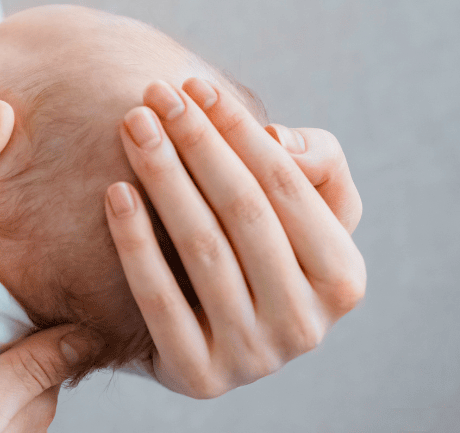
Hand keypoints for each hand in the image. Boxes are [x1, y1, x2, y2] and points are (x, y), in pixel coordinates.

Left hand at [105, 78, 365, 397]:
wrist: (208, 333)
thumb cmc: (256, 247)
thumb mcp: (301, 207)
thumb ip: (315, 163)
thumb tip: (281, 142)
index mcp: (344, 278)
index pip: (287, 186)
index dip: (238, 130)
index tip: (193, 85)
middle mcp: (307, 325)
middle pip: (243, 212)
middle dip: (196, 143)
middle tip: (153, 93)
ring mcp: (254, 357)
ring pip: (202, 249)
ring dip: (164, 177)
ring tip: (133, 126)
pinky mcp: (197, 375)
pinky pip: (159, 299)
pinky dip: (136, 242)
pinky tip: (115, 191)